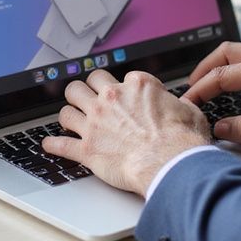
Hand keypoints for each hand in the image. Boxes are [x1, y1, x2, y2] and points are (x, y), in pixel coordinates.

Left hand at [41, 69, 211, 196]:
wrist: (170, 163)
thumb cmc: (182, 139)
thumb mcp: (189, 111)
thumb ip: (178, 104)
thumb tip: (180, 107)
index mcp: (137, 86)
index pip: (121, 77)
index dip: (122, 88)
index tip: (123, 96)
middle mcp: (111, 99)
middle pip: (85, 84)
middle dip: (85, 91)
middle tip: (88, 99)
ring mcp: (96, 122)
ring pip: (66, 107)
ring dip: (68, 113)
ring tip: (70, 118)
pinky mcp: (87, 148)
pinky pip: (60, 144)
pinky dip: (54, 144)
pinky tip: (51, 144)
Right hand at [184, 42, 240, 151]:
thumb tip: (222, 128)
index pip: (224, 75)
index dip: (200, 90)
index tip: (186, 103)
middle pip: (228, 53)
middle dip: (204, 69)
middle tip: (189, 90)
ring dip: (221, 68)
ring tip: (206, 88)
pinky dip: (237, 72)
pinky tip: (234, 90)